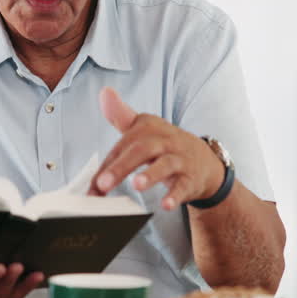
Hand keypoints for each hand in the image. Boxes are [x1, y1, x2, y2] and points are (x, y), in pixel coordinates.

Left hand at [89, 87, 223, 210]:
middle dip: (121, 167)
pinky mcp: (191, 178)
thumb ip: (121, 115)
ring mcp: (180, 159)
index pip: (124, 144)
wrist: (203, 160)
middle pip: (141, 150)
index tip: (93, 184)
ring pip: (165, 165)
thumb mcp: (144, 128)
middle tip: (103, 184)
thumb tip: (104, 92)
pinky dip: (175, 195)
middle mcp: (165, 140)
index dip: (107, 164)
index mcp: (149, 127)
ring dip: (150, 175)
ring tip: (136, 185)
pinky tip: (165, 205)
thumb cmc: (164, 145)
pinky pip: (183, 186)